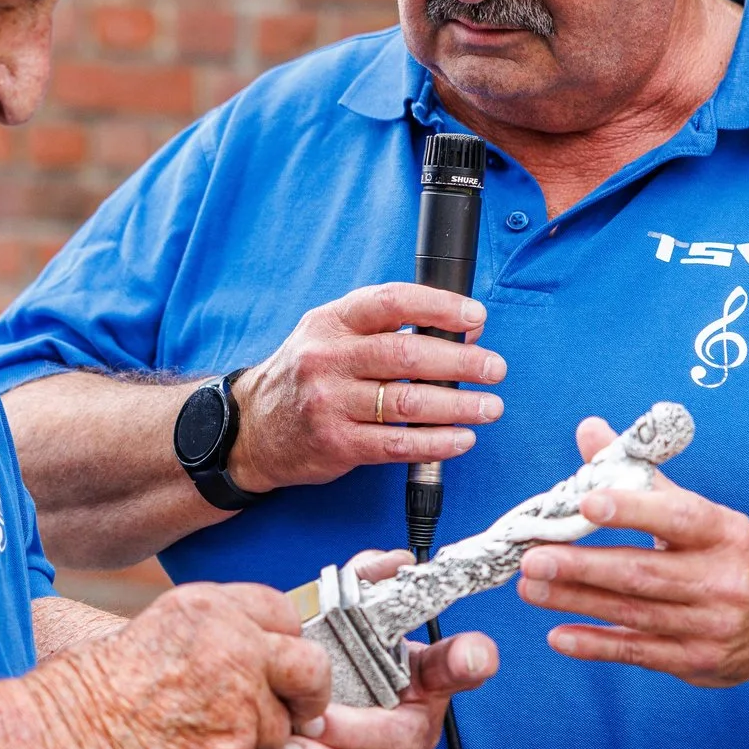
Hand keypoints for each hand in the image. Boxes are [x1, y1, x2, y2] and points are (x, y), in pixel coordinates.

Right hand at [43, 581, 333, 748]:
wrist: (70, 736)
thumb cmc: (99, 686)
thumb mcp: (159, 629)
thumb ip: (217, 632)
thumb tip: (268, 655)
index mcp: (209, 607)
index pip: (281, 611)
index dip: (285, 641)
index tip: (282, 663)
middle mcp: (231, 645)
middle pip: (310, 667)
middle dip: (309, 695)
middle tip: (299, 711)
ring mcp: (238, 699)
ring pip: (281, 728)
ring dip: (255, 743)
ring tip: (207, 743)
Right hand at [226, 283, 505, 494]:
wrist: (254, 427)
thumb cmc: (308, 376)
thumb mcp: (333, 336)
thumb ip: (386, 329)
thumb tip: (460, 333)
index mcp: (331, 321)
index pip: (392, 302)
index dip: (440, 307)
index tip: (475, 317)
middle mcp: (327, 358)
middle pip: (406, 355)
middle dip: (461, 362)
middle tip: (494, 369)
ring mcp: (329, 402)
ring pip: (407, 403)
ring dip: (459, 405)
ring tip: (489, 407)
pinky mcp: (336, 443)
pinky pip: (397, 445)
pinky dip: (436, 443)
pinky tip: (461, 439)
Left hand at [228, 549, 498, 748]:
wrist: (320, 704)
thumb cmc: (346, 663)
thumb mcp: (359, 621)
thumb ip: (372, 586)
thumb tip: (393, 560)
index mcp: (424, 686)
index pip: (455, 668)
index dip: (466, 661)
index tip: (472, 654)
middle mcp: (412, 734)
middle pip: (395, 742)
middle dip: (351, 734)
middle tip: (311, 718)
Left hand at [516, 418, 748, 687]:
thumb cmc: (731, 552)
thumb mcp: (700, 511)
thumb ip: (639, 476)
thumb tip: (589, 430)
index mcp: (725, 532)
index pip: (677, 517)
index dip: (633, 510)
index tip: (587, 502)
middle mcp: (722, 581)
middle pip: (643, 573)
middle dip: (583, 566)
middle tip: (532, 557)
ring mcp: (711, 626)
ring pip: (634, 614)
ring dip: (577, 601)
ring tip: (529, 588)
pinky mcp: (698, 662)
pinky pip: (640, 653)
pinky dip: (597, 646)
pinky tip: (559, 635)